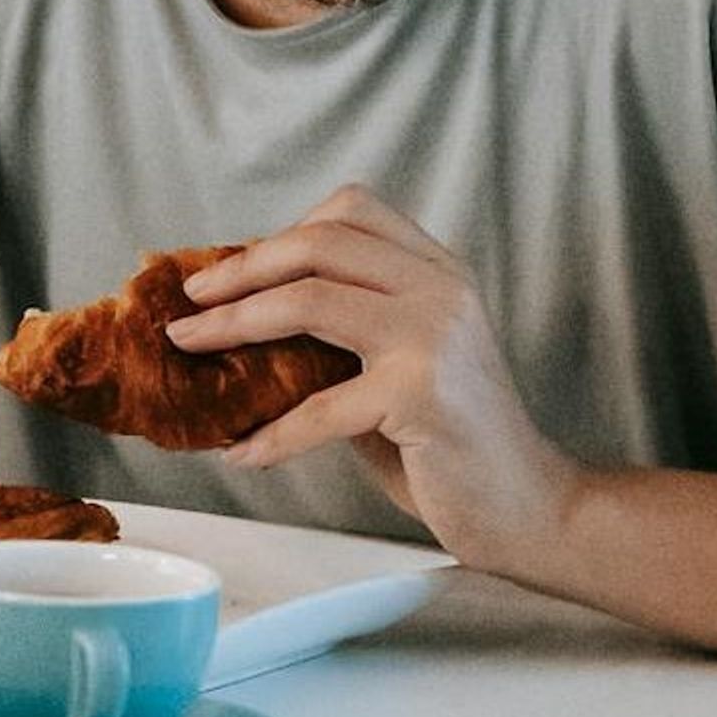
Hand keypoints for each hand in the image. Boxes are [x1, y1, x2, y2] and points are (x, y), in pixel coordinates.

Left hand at [162, 185, 584, 573]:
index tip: (228, 272)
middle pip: (319, 244)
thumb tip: (242, 322)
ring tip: (189, 349)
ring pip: (309, 302)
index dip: (279, 235)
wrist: (528, 504)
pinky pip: (317, 408)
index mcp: (438, 271)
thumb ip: (343, 334)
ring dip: (233, 326)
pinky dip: (269, 435)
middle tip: (188, 303)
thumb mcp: (399, 364)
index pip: (351, 212)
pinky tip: (240, 453)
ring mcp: (434, 337)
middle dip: (239, 271)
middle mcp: (441, 289)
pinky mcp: (422, 396)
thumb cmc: (450, 441)